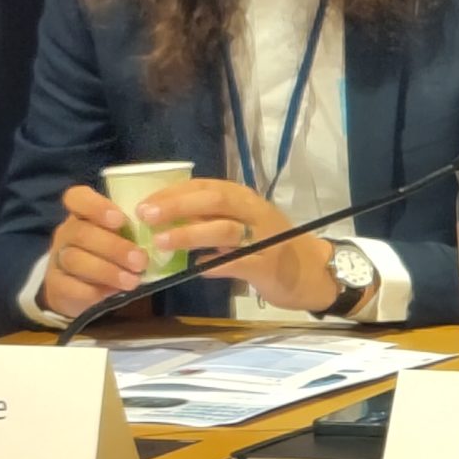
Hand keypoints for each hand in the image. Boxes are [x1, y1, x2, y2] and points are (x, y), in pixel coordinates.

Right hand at [39, 185, 150, 320]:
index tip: (120, 219)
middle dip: (114, 247)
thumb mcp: (120, 238)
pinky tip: (112, 294)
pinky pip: (70, 286)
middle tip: (141, 261)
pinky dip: (93, 291)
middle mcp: (67, 233)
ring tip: (133, 281)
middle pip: (82, 233)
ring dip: (107, 271)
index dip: (96, 206)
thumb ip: (135, 232)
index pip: (77, 198)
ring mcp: (58, 259)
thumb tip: (167, 235)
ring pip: (75, 260)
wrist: (78, 289)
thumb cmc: (109, 255)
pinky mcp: (56, 285)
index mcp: (83, 215)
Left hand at [131, 179, 337, 313]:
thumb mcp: (244, 225)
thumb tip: (164, 222)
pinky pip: (239, 263)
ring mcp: (265, 239)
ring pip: (225, 229)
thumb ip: (211, 221)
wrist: (315, 272)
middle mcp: (256, 213)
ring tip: (162, 243)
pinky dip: (215, 265)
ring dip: (191, 234)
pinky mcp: (270, 267)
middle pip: (215, 200)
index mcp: (246, 199)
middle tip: (146, 216)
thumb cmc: (272, 246)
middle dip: (178, 206)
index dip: (173, 192)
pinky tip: (196, 269)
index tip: (143, 203)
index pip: (206, 186)